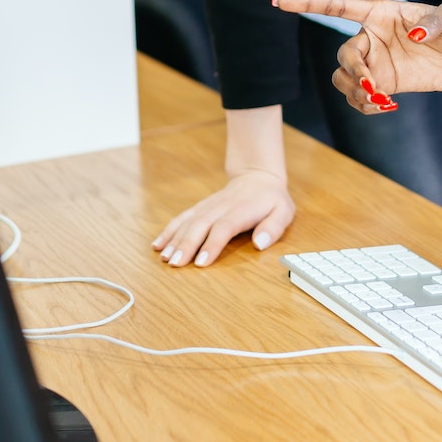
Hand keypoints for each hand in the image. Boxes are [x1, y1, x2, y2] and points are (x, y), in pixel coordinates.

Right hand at [151, 168, 293, 267]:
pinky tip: (157, 245)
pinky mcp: (199, 208)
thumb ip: (274, 227)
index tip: (201, 262)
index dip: (211, 244)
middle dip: (186, 245)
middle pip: (200, 225)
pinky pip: (181, 218)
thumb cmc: (271, 199)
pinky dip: (168, 231)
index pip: (224, 227)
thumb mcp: (283, 211)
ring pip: (188, 222)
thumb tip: (261, 243)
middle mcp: (220, 207)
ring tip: (164, 258)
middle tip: (175, 264)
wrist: (257, 176)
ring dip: (174, 240)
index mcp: (241, 210)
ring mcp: (207, 207)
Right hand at [272, 0, 441, 111]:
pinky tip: (388, 107)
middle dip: (354, 72)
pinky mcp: (384, 84)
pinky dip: (367, 107)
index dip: (307, 3)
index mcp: (380, 12)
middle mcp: (372, 37)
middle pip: (344, 55)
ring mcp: (375, 62)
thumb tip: (415, 33)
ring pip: (344, 79)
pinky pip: (359, 98)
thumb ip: (435, 22)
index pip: (337, 6)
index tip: (279, 2)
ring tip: (381, 101)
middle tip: (374, 87)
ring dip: (356, 93)